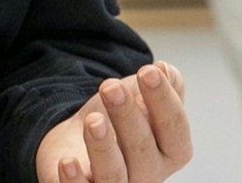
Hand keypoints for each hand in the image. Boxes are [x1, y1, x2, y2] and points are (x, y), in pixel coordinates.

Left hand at [36, 62, 190, 181]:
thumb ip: (160, 85)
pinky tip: (67, 162)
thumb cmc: (117, 122)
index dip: (163, 100)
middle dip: (127, 116)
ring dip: (103, 148)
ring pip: (114, 175)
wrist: (77, 143)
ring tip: (93, 121)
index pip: (175, 129)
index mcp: (169, 151)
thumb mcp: (139, 99)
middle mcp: (147, 174)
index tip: (148, 70)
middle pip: (142, 150)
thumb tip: (164, 69)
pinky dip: (75, 181)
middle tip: (110, 86)